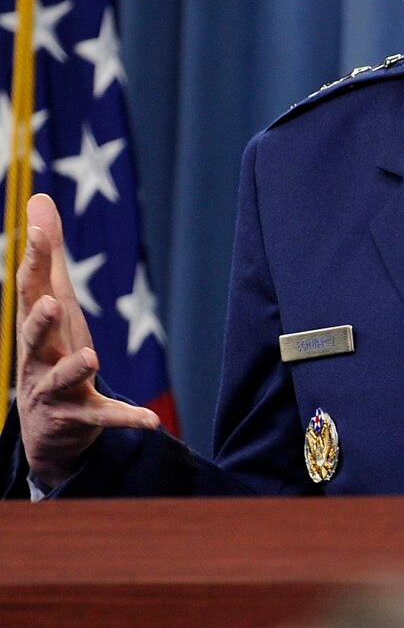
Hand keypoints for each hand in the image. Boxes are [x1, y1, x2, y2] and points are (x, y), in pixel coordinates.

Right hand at [13, 192, 159, 487]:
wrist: (48, 427)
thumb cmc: (52, 351)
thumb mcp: (52, 304)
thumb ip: (48, 257)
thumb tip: (39, 199)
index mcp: (36, 327)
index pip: (29, 291)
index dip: (32, 261)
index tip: (36, 232)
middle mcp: (38, 358)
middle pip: (33, 337)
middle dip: (40, 321)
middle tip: (51, 302)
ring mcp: (56, 390)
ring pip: (62, 379)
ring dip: (76, 368)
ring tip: (92, 356)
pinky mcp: (81, 417)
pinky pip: (104, 417)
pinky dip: (126, 418)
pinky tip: (151, 420)